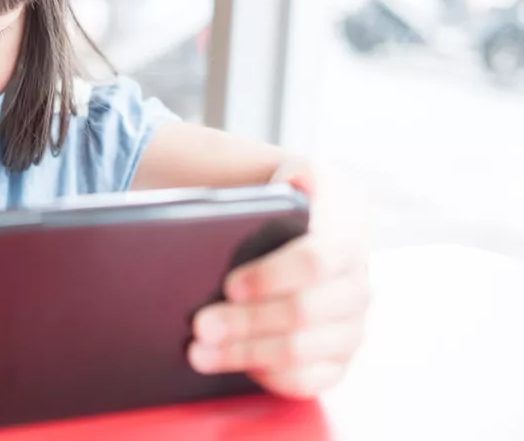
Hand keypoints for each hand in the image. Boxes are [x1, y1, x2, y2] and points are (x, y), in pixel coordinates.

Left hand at [188, 162, 370, 398]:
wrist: (309, 233)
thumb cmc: (296, 207)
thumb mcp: (301, 176)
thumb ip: (303, 174)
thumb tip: (297, 179)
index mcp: (348, 242)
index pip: (314, 263)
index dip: (271, 277)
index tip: (229, 284)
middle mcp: (356, 289)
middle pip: (301, 314)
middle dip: (246, 322)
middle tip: (200, 325)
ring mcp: (350, 329)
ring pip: (299, 352)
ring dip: (244, 354)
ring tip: (200, 352)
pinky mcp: (337, 361)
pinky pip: (308, 382)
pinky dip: (266, 377)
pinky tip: (231, 366)